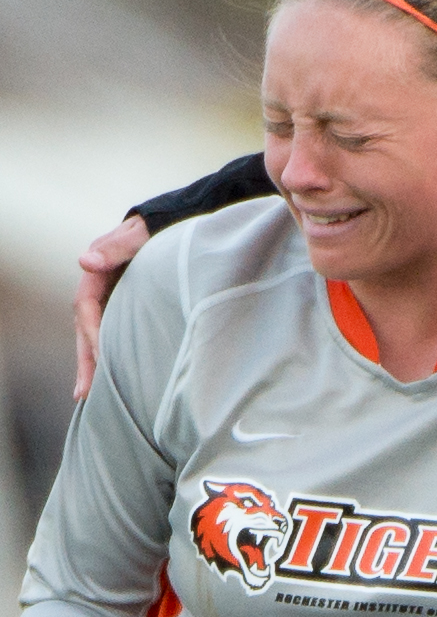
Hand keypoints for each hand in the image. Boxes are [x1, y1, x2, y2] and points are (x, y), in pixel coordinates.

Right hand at [74, 214, 149, 398]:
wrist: (174, 222)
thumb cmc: (159, 227)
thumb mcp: (140, 234)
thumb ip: (116, 248)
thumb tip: (85, 262)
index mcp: (98, 269)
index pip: (86, 305)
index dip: (92, 331)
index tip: (102, 354)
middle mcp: (100, 286)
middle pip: (86, 326)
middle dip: (85, 359)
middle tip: (83, 392)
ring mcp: (112, 297)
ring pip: (96, 333)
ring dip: (93, 362)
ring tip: (89, 394)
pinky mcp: (126, 306)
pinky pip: (113, 332)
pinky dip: (110, 354)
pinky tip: (112, 376)